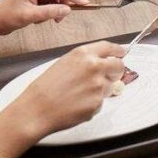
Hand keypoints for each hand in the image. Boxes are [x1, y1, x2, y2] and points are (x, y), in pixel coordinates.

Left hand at [0, 0, 90, 36]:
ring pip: (55, 3)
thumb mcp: (30, 15)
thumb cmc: (6, 16)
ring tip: (38, 20)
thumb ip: (51, 12)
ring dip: (51, 13)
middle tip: (58, 20)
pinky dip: (46, 14)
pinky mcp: (35, 1)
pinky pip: (49, 7)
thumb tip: (68, 10)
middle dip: (60, 8)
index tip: (86, 3)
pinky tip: (36, 19)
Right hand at [12, 41, 126, 136]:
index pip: (110, 47)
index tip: (122, 53)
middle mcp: (94, 67)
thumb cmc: (45, 88)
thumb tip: (103, 62)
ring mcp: (98, 85)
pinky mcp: (98, 103)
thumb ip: (86, 60)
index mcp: (84, 54)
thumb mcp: (65, 63)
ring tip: (80, 94)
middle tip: (109, 76)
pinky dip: (92, 104)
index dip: (118, 50)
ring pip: (110, 86)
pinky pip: (101, 102)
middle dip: (116, 71)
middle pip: (119, 66)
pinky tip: (77, 104)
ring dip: (101, 90)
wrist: (36, 110)